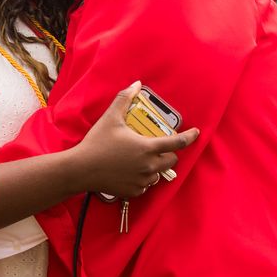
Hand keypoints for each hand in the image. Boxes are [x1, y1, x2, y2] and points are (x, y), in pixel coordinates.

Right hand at [70, 82, 197, 198]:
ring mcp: (142, 181)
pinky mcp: (133, 192)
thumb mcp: (110, 118)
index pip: (177, 143)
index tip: (196, 133)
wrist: (81, 169)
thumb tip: (136, 84)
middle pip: (171, 161)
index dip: (190, 137)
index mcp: (147, 148)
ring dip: (155, 167)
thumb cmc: (96, 143)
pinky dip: (142, 179)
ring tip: (140, 160)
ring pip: (158, 174)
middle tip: (156, 147)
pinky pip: (145, 186)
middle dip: (168, 153)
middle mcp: (149, 166)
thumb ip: (124, 99)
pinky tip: (130, 172)